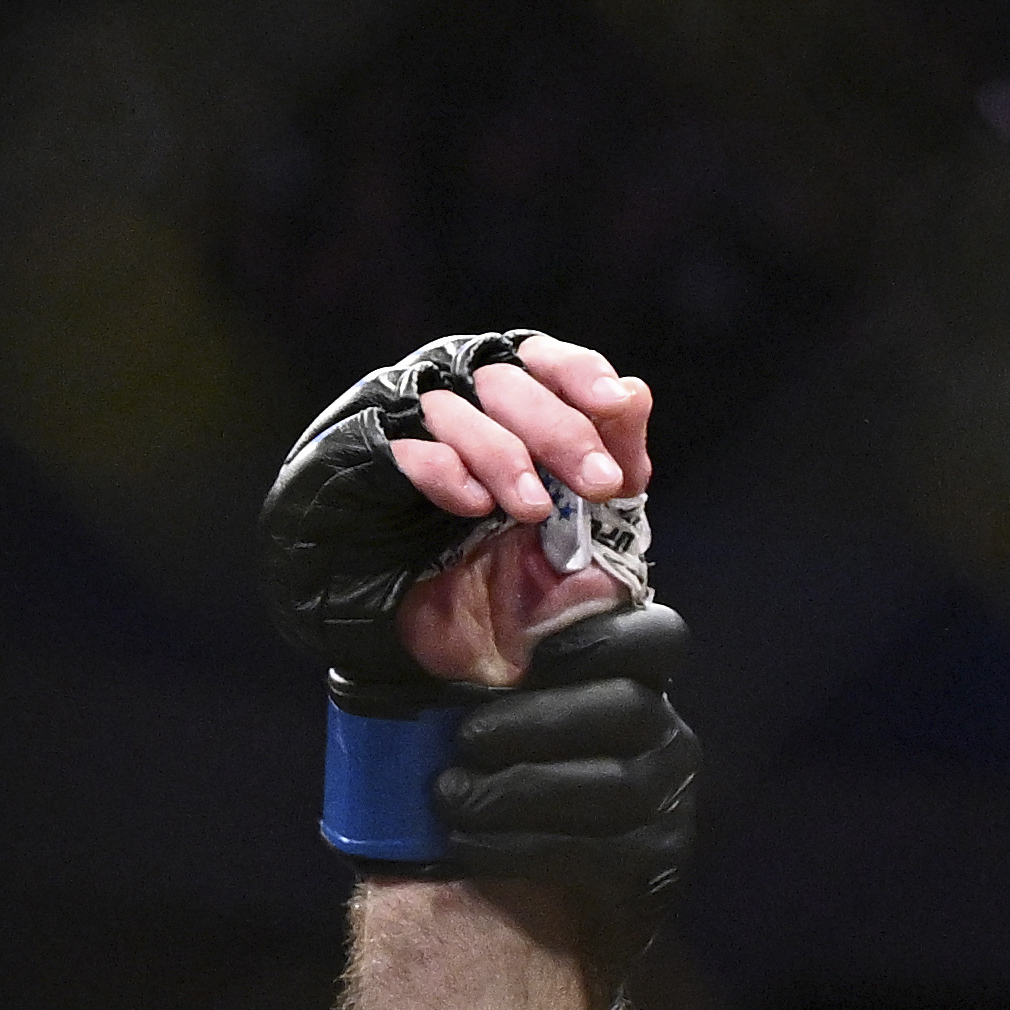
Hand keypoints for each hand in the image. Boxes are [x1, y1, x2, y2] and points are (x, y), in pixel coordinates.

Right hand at [261, 331, 658, 707]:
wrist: (453, 647)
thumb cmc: (521, 582)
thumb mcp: (590, 536)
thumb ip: (617, 466)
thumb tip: (638, 391)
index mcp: (518, 413)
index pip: (544, 361)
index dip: (579, 374)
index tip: (613, 404)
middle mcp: (465, 406)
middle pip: (505, 381)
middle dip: (558, 430)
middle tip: (596, 484)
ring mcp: (414, 433)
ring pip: (454, 409)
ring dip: (503, 457)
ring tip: (533, 511)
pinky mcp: (371, 467)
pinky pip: (406, 449)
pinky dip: (445, 471)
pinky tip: (473, 505)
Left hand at [427, 603, 697, 934]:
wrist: (552, 911)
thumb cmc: (512, 789)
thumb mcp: (509, 721)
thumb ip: (493, 677)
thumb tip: (427, 629)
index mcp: (640, 685)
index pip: (657, 638)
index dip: (603, 635)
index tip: (530, 654)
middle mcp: (670, 738)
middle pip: (627, 708)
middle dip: (536, 722)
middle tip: (465, 740)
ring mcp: (673, 803)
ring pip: (614, 785)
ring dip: (520, 790)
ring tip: (452, 797)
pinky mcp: (659, 867)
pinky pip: (595, 853)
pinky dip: (520, 848)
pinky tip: (467, 844)